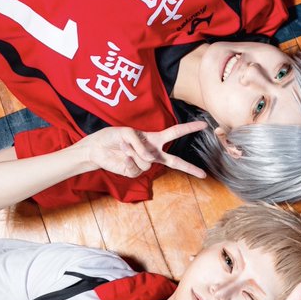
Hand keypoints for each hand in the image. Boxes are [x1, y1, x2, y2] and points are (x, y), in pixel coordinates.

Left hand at [78, 122, 207, 178]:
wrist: (96, 149)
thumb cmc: (112, 137)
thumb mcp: (126, 132)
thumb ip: (140, 143)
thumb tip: (149, 158)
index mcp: (154, 139)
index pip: (175, 133)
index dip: (190, 128)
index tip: (204, 125)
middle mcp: (152, 153)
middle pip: (175, 161)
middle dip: (189, 168)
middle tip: (203, 174)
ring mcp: (144, 164)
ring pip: (147, 162)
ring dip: (134, 152)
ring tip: (124, 147)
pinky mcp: (134, 172)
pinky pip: (137, 168)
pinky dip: (129, 160)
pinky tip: (123, 156)